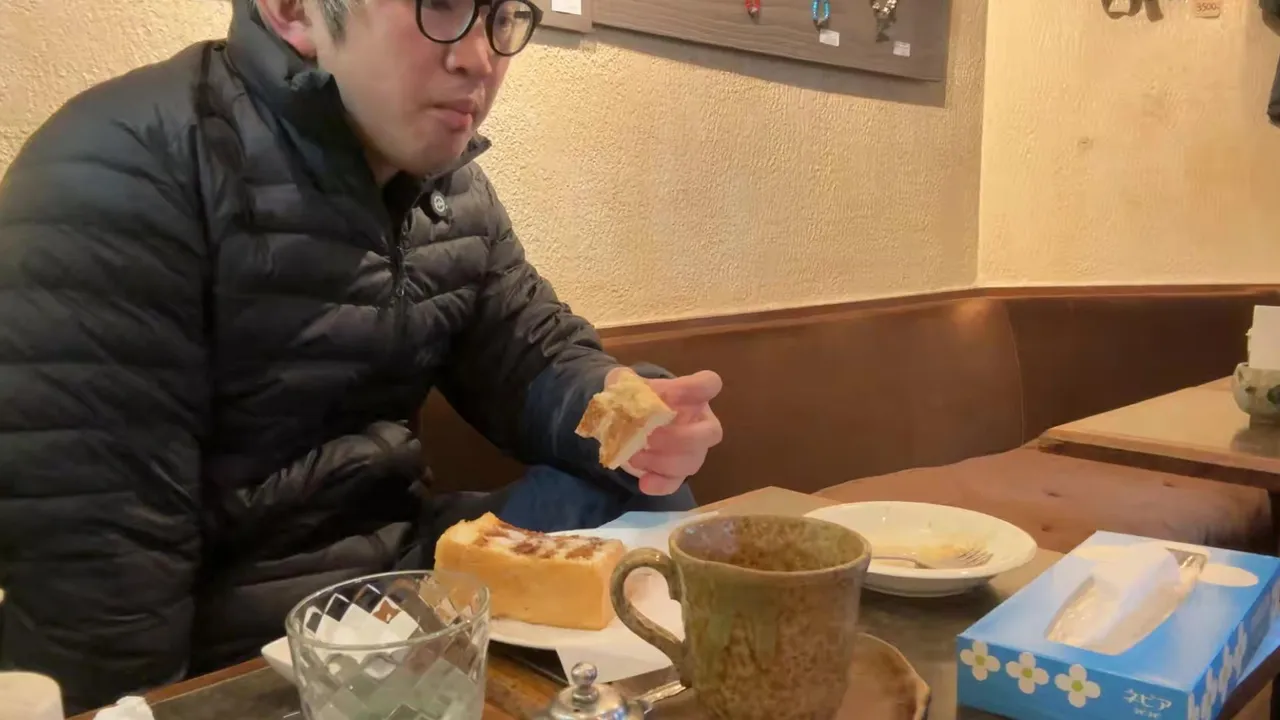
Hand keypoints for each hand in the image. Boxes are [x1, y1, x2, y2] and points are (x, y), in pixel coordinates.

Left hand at [606, 368, 723, 495]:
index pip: (709, 384)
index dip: (692, 390)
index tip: (667, 396)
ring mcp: (693, 451)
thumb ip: (624, 381)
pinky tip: (644, 482)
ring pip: (692, 461)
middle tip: (649, 437)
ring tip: (633, 456)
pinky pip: (677, 483)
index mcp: (692, 395)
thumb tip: (624, 392)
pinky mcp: (678, 473)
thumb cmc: (638, 397)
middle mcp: (700, 423)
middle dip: (679, 437)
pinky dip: (661, 485)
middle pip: (711, 433)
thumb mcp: (626, 382)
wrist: (629, 421)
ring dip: (662, 461)